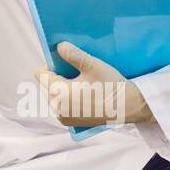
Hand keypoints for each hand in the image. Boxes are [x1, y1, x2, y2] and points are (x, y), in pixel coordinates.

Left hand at [33, 41, 152, 127]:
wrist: (129, 108)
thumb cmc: (111, 85)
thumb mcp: (93, 65)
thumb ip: (73, 54)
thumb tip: (59, 46)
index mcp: (58, 93)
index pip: (40, 73)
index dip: (50, 65)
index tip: (66, 63)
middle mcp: (56, 108)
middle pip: (47, 84)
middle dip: (58, 77)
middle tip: (79, 73)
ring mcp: (63, 117)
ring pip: (54, 94)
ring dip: (64, 87)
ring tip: (84, 84)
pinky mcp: (70, 123)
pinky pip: (62, 105)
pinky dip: (70, 98)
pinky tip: (85, 94)